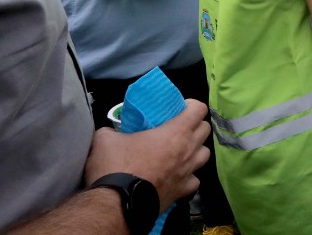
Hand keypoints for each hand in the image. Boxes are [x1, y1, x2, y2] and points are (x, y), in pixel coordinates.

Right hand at [83, 99, 210, 211]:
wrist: (117, 204)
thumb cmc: (116, 166)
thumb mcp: (106, 139)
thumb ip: (111, 130)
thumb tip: (109, 131)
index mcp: (176, 132)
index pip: (199, 109)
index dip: (191, 106)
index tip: (179, 109)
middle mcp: (188, 150)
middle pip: (205, 130)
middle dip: (195, 126)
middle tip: (178, 128)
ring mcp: (189, 171)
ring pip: (205, 154)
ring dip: (196, 150)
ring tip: (181, 151)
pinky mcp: (184, 191)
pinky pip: (194, 179)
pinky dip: (189, 176)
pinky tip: (177, 176)